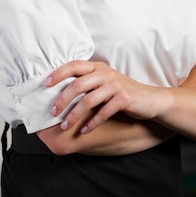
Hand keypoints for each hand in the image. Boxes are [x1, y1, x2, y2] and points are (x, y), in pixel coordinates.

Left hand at [45, 60, 165, 134]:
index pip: (74, 65)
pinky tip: (85, 131)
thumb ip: (88, 82)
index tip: (45, 84)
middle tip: (51, 113)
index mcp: (98, 67)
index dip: (58, 73)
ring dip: (74, 115)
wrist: (150, 99)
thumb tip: (60, 92)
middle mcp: (105, 73)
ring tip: (65, 126)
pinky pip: (103, 112)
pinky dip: (92, 123)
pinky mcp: (123, 98)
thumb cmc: (122, 92)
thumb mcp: (105, 82)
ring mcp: (115, 85)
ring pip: (88, 100)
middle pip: (78, 84)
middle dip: (62, 99)